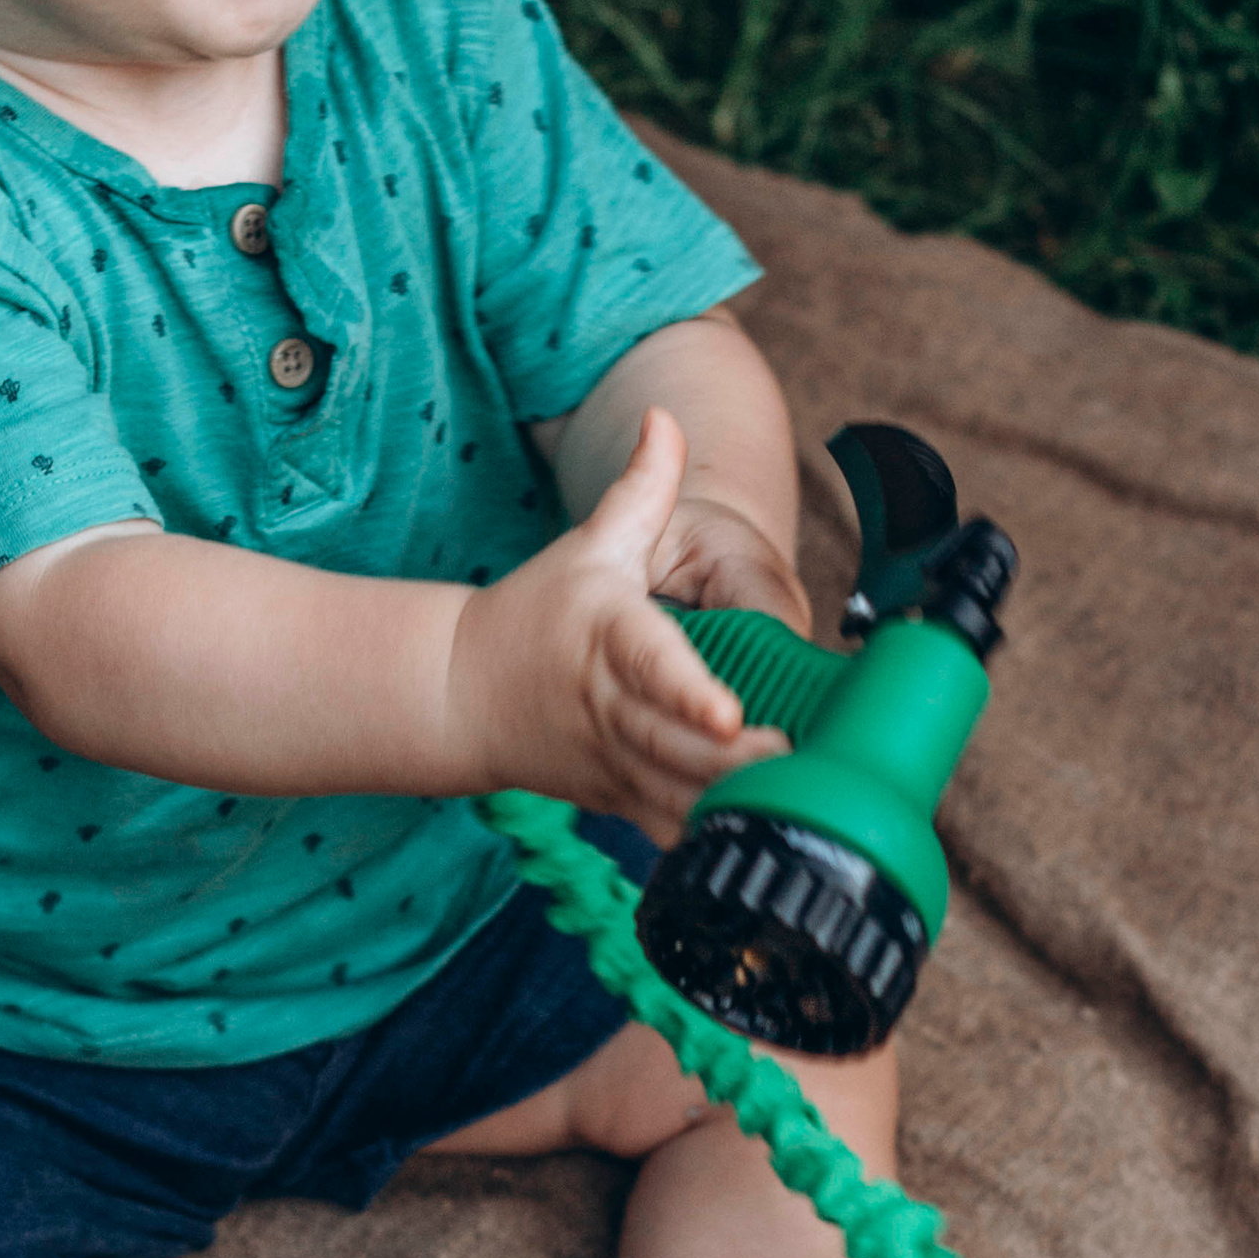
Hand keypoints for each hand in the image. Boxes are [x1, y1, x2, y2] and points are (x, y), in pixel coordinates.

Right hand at [444, 409, 788, 838]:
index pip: (651, 664)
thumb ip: (640, 487)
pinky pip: (665, 829)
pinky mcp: (618, 799)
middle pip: (676, 743)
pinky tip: (757, 841)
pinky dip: (706, 839)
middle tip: (798, 762)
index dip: (689, 692)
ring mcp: (613, 761)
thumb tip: (664, 415)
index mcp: (608, 638)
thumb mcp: (588, 546)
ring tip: (797, 804)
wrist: (460, 695)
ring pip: (676, 794)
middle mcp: (610, 706)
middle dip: (737, 760)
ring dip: (731, 803)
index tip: (727, 714)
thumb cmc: (536, 616)